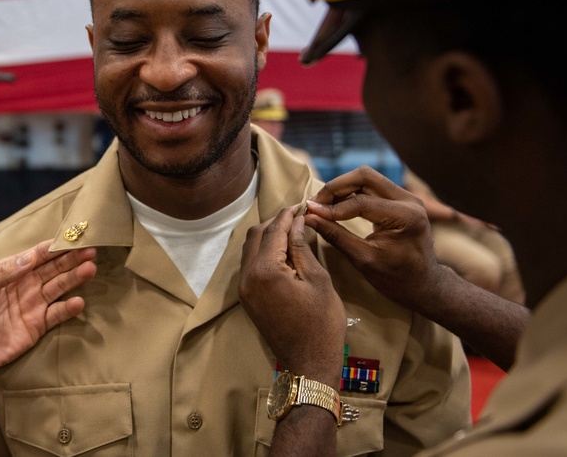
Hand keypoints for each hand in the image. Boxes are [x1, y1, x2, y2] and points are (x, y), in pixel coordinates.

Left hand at [0, 240, 96, 381]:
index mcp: (8, 272)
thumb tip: (28, 257)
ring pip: (58, 288)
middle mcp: (24, 286)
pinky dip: (68, 309)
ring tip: (90, 269)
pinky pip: (56, 315)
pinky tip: (79, 302)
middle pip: (52, 269)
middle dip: (71, 259)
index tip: (72, 238)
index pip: (36, 256)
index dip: (54, 247)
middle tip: (91, 250)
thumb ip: (3, 273)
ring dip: (74, 278)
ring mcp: (31, 307)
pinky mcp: (36, 328)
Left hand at [240, 206, 345, 380]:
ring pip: (249, 249)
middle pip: (256, 235)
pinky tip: (281, 250)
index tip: (301, 204)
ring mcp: (244, 289)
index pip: (274, 231)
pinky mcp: (247, 298)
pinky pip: (250, 264)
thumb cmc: (322, 322)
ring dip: (267, 236)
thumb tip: (296, 222)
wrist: (309, 362)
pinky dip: (262, 252)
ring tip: (290, 231)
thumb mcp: (318, 280)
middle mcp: (248, 277)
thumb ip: (302, 247)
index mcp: (266, 270)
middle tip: (297, 216)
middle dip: (275, 222)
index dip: (288, 215)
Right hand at [305, 166, 447, 311]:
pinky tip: (335, 206)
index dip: (332, 207)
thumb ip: (336, 235)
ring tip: (321, 205)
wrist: (423, 284)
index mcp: (406, 217)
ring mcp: (406, 198)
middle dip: (336, 187)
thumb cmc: (396, 279)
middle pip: (365, 176)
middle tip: (315, 203)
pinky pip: (371, 188)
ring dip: (342, 188)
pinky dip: (350, 194)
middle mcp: (409, 200)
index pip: (361, 202)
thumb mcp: (364, 260)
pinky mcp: (400, 200)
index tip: (309, 212)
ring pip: (367, 178)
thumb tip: (309, 218)